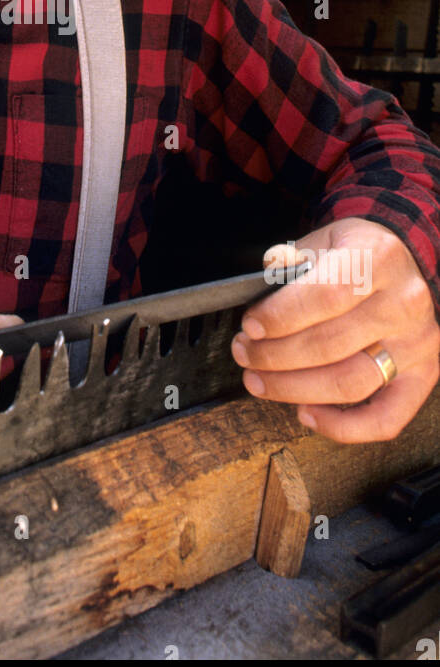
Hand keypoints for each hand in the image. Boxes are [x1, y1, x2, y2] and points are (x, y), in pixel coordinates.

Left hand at [231, 217, 439, 442]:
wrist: (407, 264)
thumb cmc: (358, 255)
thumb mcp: (324, 239)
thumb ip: (289, 260)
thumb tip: (260, 285)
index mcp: (378, 260)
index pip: (327, 294)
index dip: (281, 316)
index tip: (250, 326)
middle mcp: (403, 304)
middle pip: (331, 345)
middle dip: (275, 356)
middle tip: (244, 354)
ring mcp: (416, 344)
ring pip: (351, 383)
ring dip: (294, 389)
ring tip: (259, 381)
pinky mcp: (423, 376)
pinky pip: (386, 419)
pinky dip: (342, 427)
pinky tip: (306, 414)